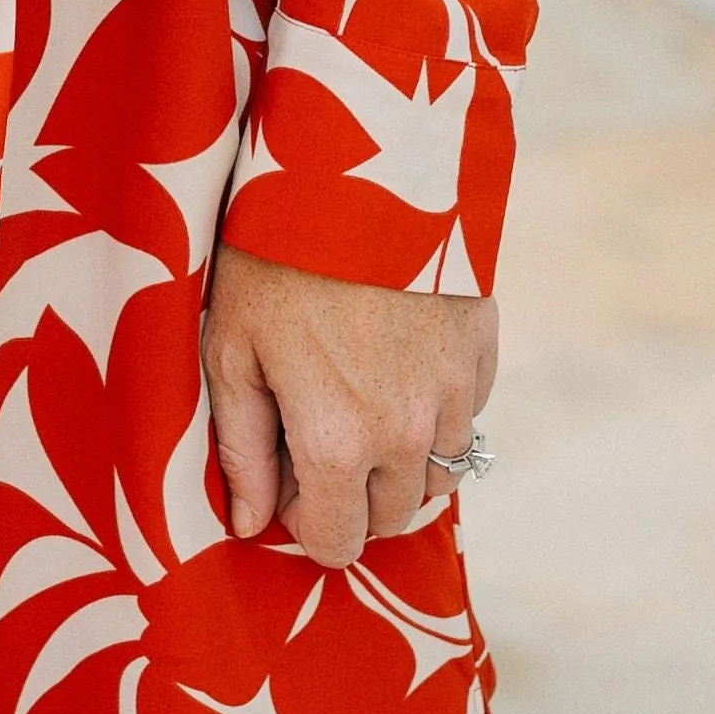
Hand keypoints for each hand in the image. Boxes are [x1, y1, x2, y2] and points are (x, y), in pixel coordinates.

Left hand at [201, 246, 496, 564]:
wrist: (358, 171)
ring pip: (439, 476)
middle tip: (319, 436)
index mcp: (337, 445)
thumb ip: (242, 449)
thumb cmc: (273, 258)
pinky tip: (398, 367)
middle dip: (353, 498)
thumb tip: (249, 525)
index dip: (306, 520)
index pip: (337, 542)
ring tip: (363, 404)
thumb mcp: (232, 350)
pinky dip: (437, 415)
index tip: (287, 476)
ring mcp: (454, 396)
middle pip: (392, 518)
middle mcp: (406, 436)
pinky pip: (468, 419)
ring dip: (402, 463)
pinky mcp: (482, 353)